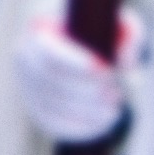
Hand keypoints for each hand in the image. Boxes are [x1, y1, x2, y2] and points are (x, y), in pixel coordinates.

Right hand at [13, 14, 137, 145]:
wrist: (79, 45)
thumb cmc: (100, 31)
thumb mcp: (117, 26)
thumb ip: (128, 38)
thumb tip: (125, 64)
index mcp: (37, 32)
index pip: (49, 53)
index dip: (76, 64)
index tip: (106, 70)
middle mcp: (25, 60)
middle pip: (52, 84)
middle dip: (88, 93)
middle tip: (117, 93)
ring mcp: (28, 88)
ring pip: (54, 108)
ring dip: (88, 112)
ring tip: (115, 108)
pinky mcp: (37, 110)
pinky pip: (55, 125)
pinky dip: (81, 128)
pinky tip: (105, 124)